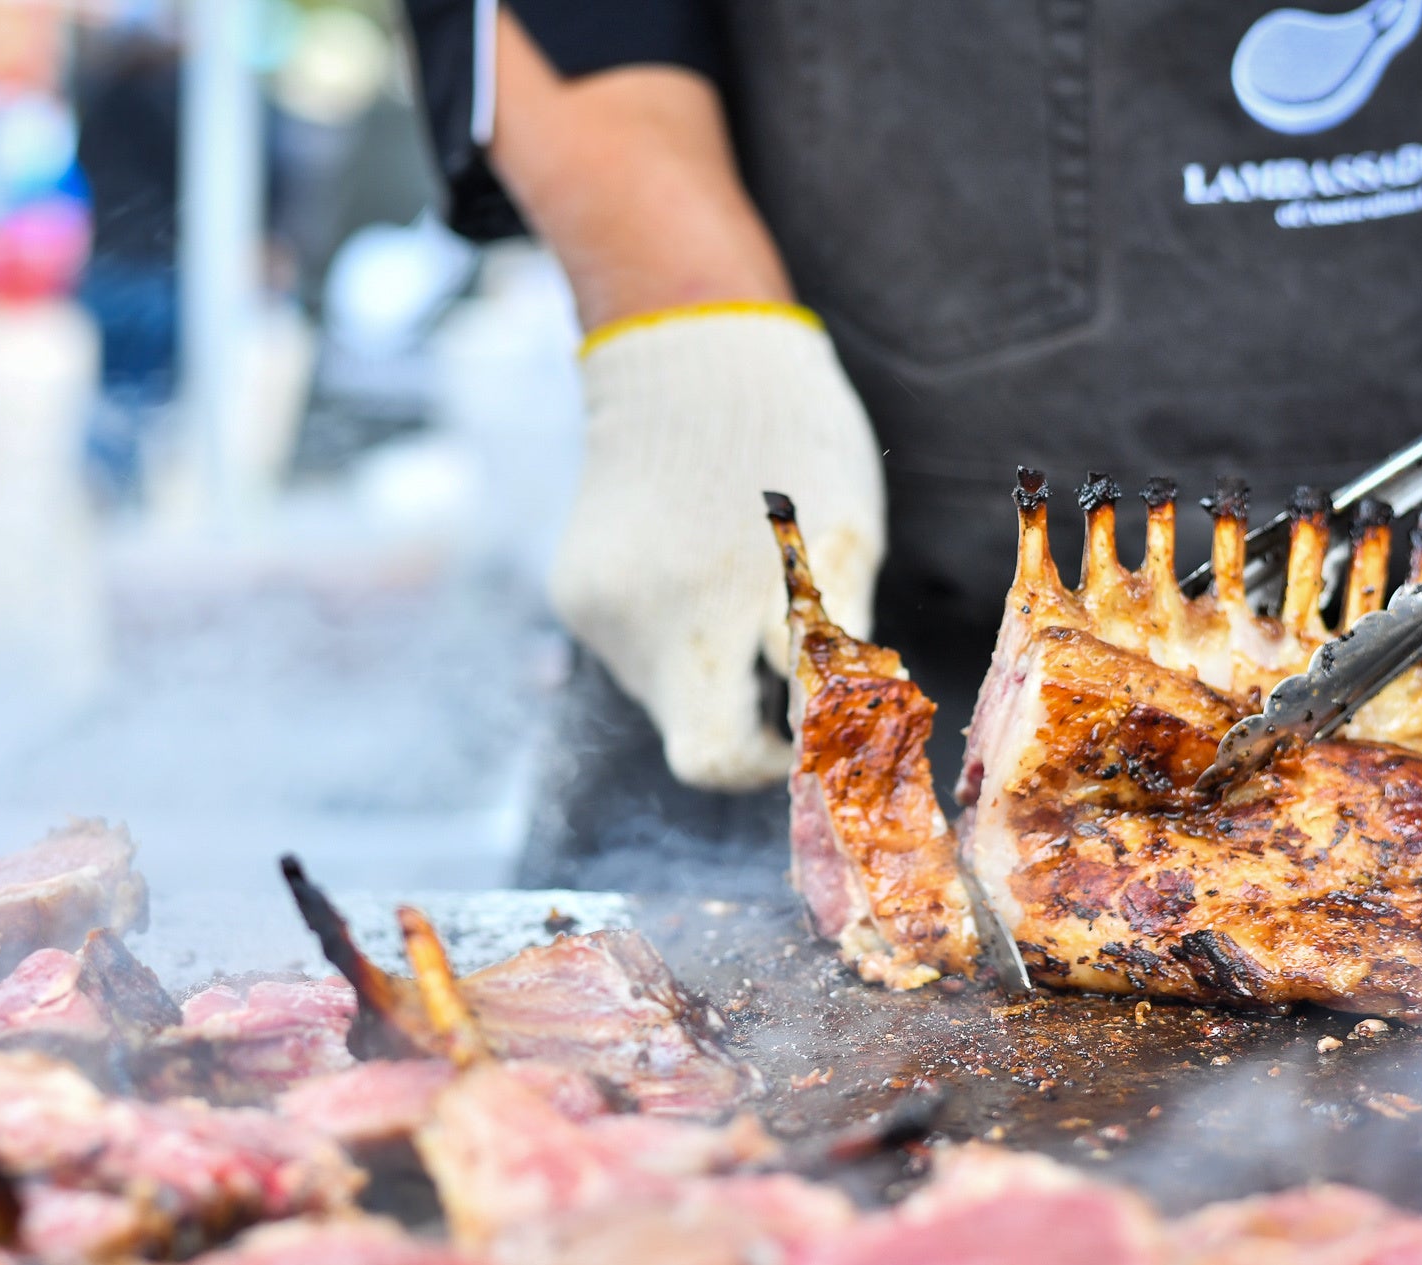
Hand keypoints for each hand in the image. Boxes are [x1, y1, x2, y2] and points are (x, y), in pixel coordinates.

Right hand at [551, 304, 884, 790]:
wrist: (687, 346)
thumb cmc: (793, 439)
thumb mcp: (845, 539)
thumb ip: (833, 642)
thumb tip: (832, 730)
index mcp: (714, 613)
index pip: (720, 757)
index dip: (773, 761)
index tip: (808, 729)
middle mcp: (639, 622)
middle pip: (689, 735)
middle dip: (744, 723)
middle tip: (785, 675)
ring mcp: (597, 609)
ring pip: (664, 691)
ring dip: (709, 667)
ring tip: (740, 588)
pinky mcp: (575, 593)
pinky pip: (636, 648)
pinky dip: (673, 631)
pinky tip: (696, 568)